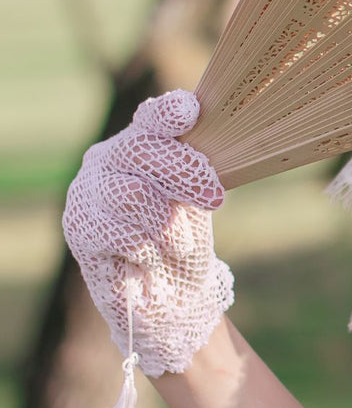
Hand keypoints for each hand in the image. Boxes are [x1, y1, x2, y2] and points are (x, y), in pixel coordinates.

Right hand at [62, 89, 234, 376]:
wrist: (170, 294)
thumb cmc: (186, 234)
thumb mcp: (198, 197)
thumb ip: (197, 169)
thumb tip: (208, 145)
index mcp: (141, 142)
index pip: (152, 118)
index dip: (169, 113)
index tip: (189, 113)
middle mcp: (107, 160)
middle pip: (141, 149)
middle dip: (185, 173)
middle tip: (216, 200)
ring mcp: (87, 194)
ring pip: (132, 193)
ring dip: (168, 222)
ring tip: (179, 243)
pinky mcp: (80, 232)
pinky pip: (120, 234)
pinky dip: (148, 250)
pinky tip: (151, 259)